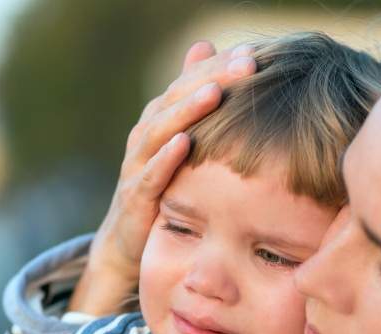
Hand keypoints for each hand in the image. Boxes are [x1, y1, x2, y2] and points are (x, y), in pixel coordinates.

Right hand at [68, 41, 256, 314]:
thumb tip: (204, 44)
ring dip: (187, 112)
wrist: (128, 243)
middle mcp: (146, 136)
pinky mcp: (135, 199)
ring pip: (160, 131)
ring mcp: (137, 166)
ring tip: (214, 93)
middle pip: (176, 99)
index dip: (219, 67)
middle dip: (210, 79)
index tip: (253, 54)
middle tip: (245, 64)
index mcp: (160, 120)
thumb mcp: (182, 143)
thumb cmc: (164, 189)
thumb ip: (191, 97)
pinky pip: (150, 175)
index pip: (189, 84)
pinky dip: (165, 159)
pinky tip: (184, 143)